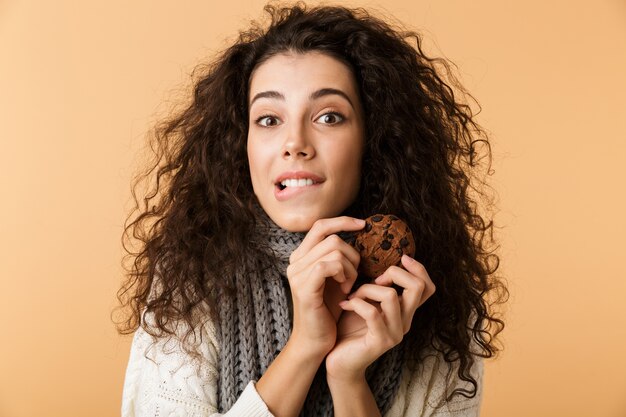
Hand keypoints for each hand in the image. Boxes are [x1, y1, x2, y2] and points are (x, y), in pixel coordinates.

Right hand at [286, 216, 363, 357]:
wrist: (316, 341)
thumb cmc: (329, 310)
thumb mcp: (336, 277)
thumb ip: (339, 256)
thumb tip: (359, 231)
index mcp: (301, 257)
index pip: (320, 225)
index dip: (343, 221)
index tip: (363, 225)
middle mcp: (295, 262)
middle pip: (332, 238)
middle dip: (352, 255)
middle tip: (354, 276)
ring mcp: (297, 274)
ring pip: (334, 250)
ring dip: (351, 268)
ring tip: (349, 286)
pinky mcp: (304, 287)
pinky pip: (329, 265)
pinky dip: (344, 274)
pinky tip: (346, 290)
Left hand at [325, 255, 435, 381]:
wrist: (338, 360)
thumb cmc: (349, 327)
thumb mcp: (366, 300)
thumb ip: (377, 286)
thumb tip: (377, 256)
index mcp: (405, 310)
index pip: (427, 287)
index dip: (418, 268)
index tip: (401, 258)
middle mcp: (405, 321)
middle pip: (417, 287)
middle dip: (394, 273)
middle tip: (374, 278)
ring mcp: (395, 333)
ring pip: (391, 296)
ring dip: (367, 289)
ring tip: (353, 294)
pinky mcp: (380, 342)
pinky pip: (371, 313)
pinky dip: (355, 303)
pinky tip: (344, 304)